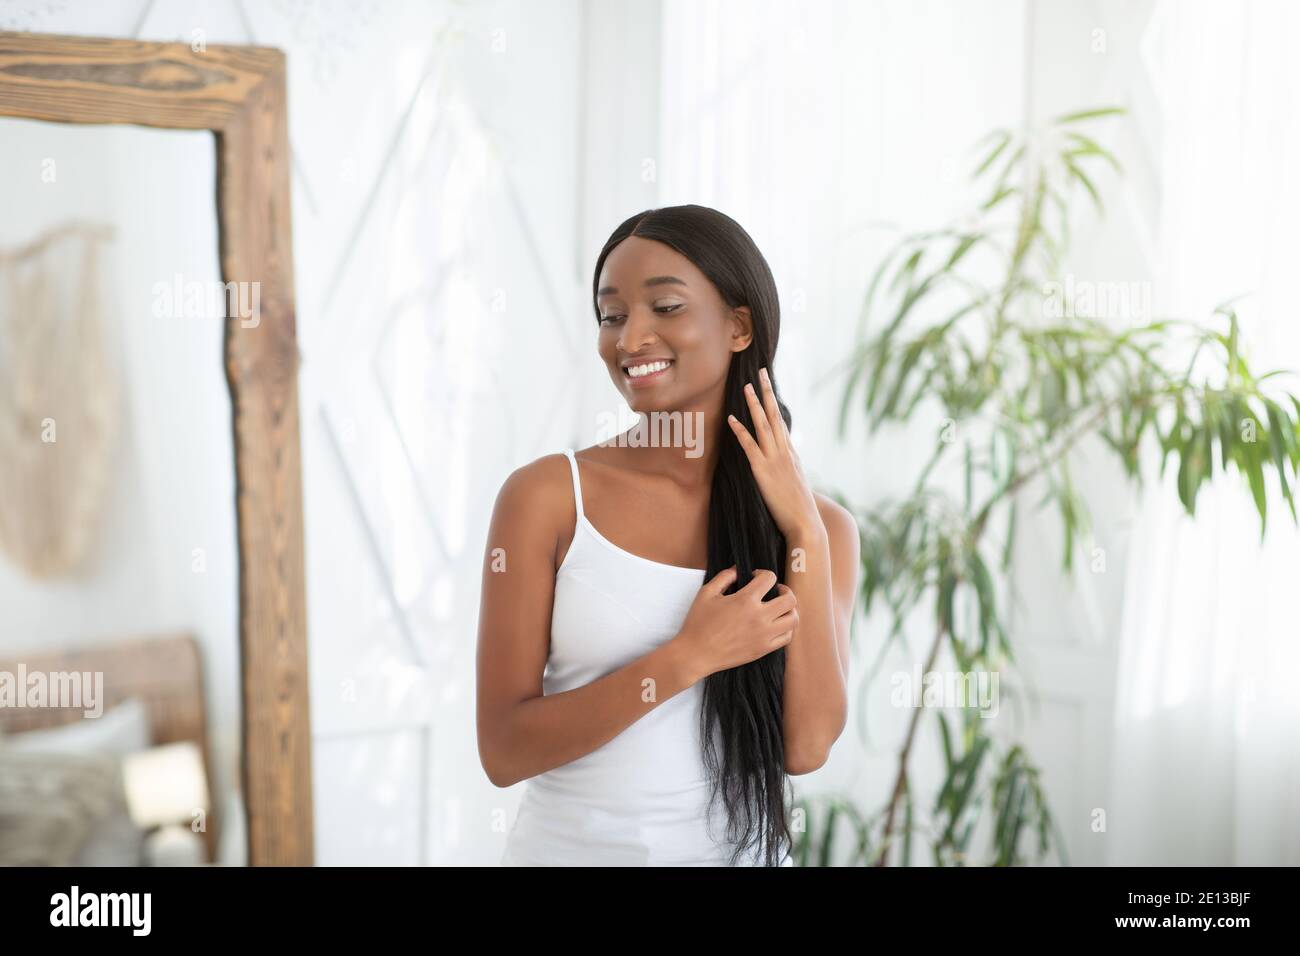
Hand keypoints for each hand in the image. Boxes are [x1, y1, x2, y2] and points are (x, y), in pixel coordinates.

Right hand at [674, 566, 796, 678]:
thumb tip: (737, 570)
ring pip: (793, 619)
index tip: (755, 577)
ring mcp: (764, 635)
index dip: (763, 573)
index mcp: (745, 600)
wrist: (696, 654)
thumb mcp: (706, 593)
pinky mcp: (763, 649)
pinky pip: (787, 637)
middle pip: (789, 599)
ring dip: (789, 609)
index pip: (769, 578)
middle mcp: (759, 617)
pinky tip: (776, 624)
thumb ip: (724, 576)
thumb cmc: (698, 623)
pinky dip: (786, 628)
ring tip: (779, 608)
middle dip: (784, 590)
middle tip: (775, 591)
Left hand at [727, 367, 821, 537]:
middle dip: (767, 392)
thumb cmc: (799, 508)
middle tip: (761, 372)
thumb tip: (781, 469)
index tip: (768, 386)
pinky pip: (749, 445)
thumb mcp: (796, 484)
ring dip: (754, 404)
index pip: (781, 422)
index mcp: (791, 453)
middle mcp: (785, 451)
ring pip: (763, 424)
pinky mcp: (762, 470)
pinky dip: (740, 430)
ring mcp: (774, 459)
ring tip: (746, 386)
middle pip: (775, 415)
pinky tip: (731, 418)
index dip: (773, 403)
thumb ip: (787, 472)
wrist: (805, 522)